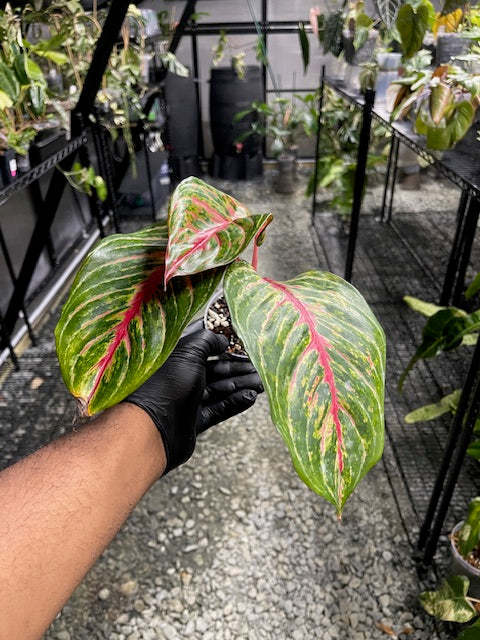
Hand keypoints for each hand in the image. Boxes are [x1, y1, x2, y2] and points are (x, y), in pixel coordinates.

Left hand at [123, 330, 262, 473]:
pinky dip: (235, 403)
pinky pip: (219, 408)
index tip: (240, 333)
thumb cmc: (164, 385)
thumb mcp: (188, 353)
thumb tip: (223, 338)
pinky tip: (251, 397)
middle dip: (237, 365)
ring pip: (219, 388)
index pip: (200, 340)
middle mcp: (179, 375)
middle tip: (259, 363)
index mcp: (173, 355)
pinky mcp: (193, 420)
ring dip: (241, 383)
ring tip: (261, 381)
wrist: (150, 430)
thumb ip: (207, 340)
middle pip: (214, 367)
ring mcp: (186, 398)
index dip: (219, 335)